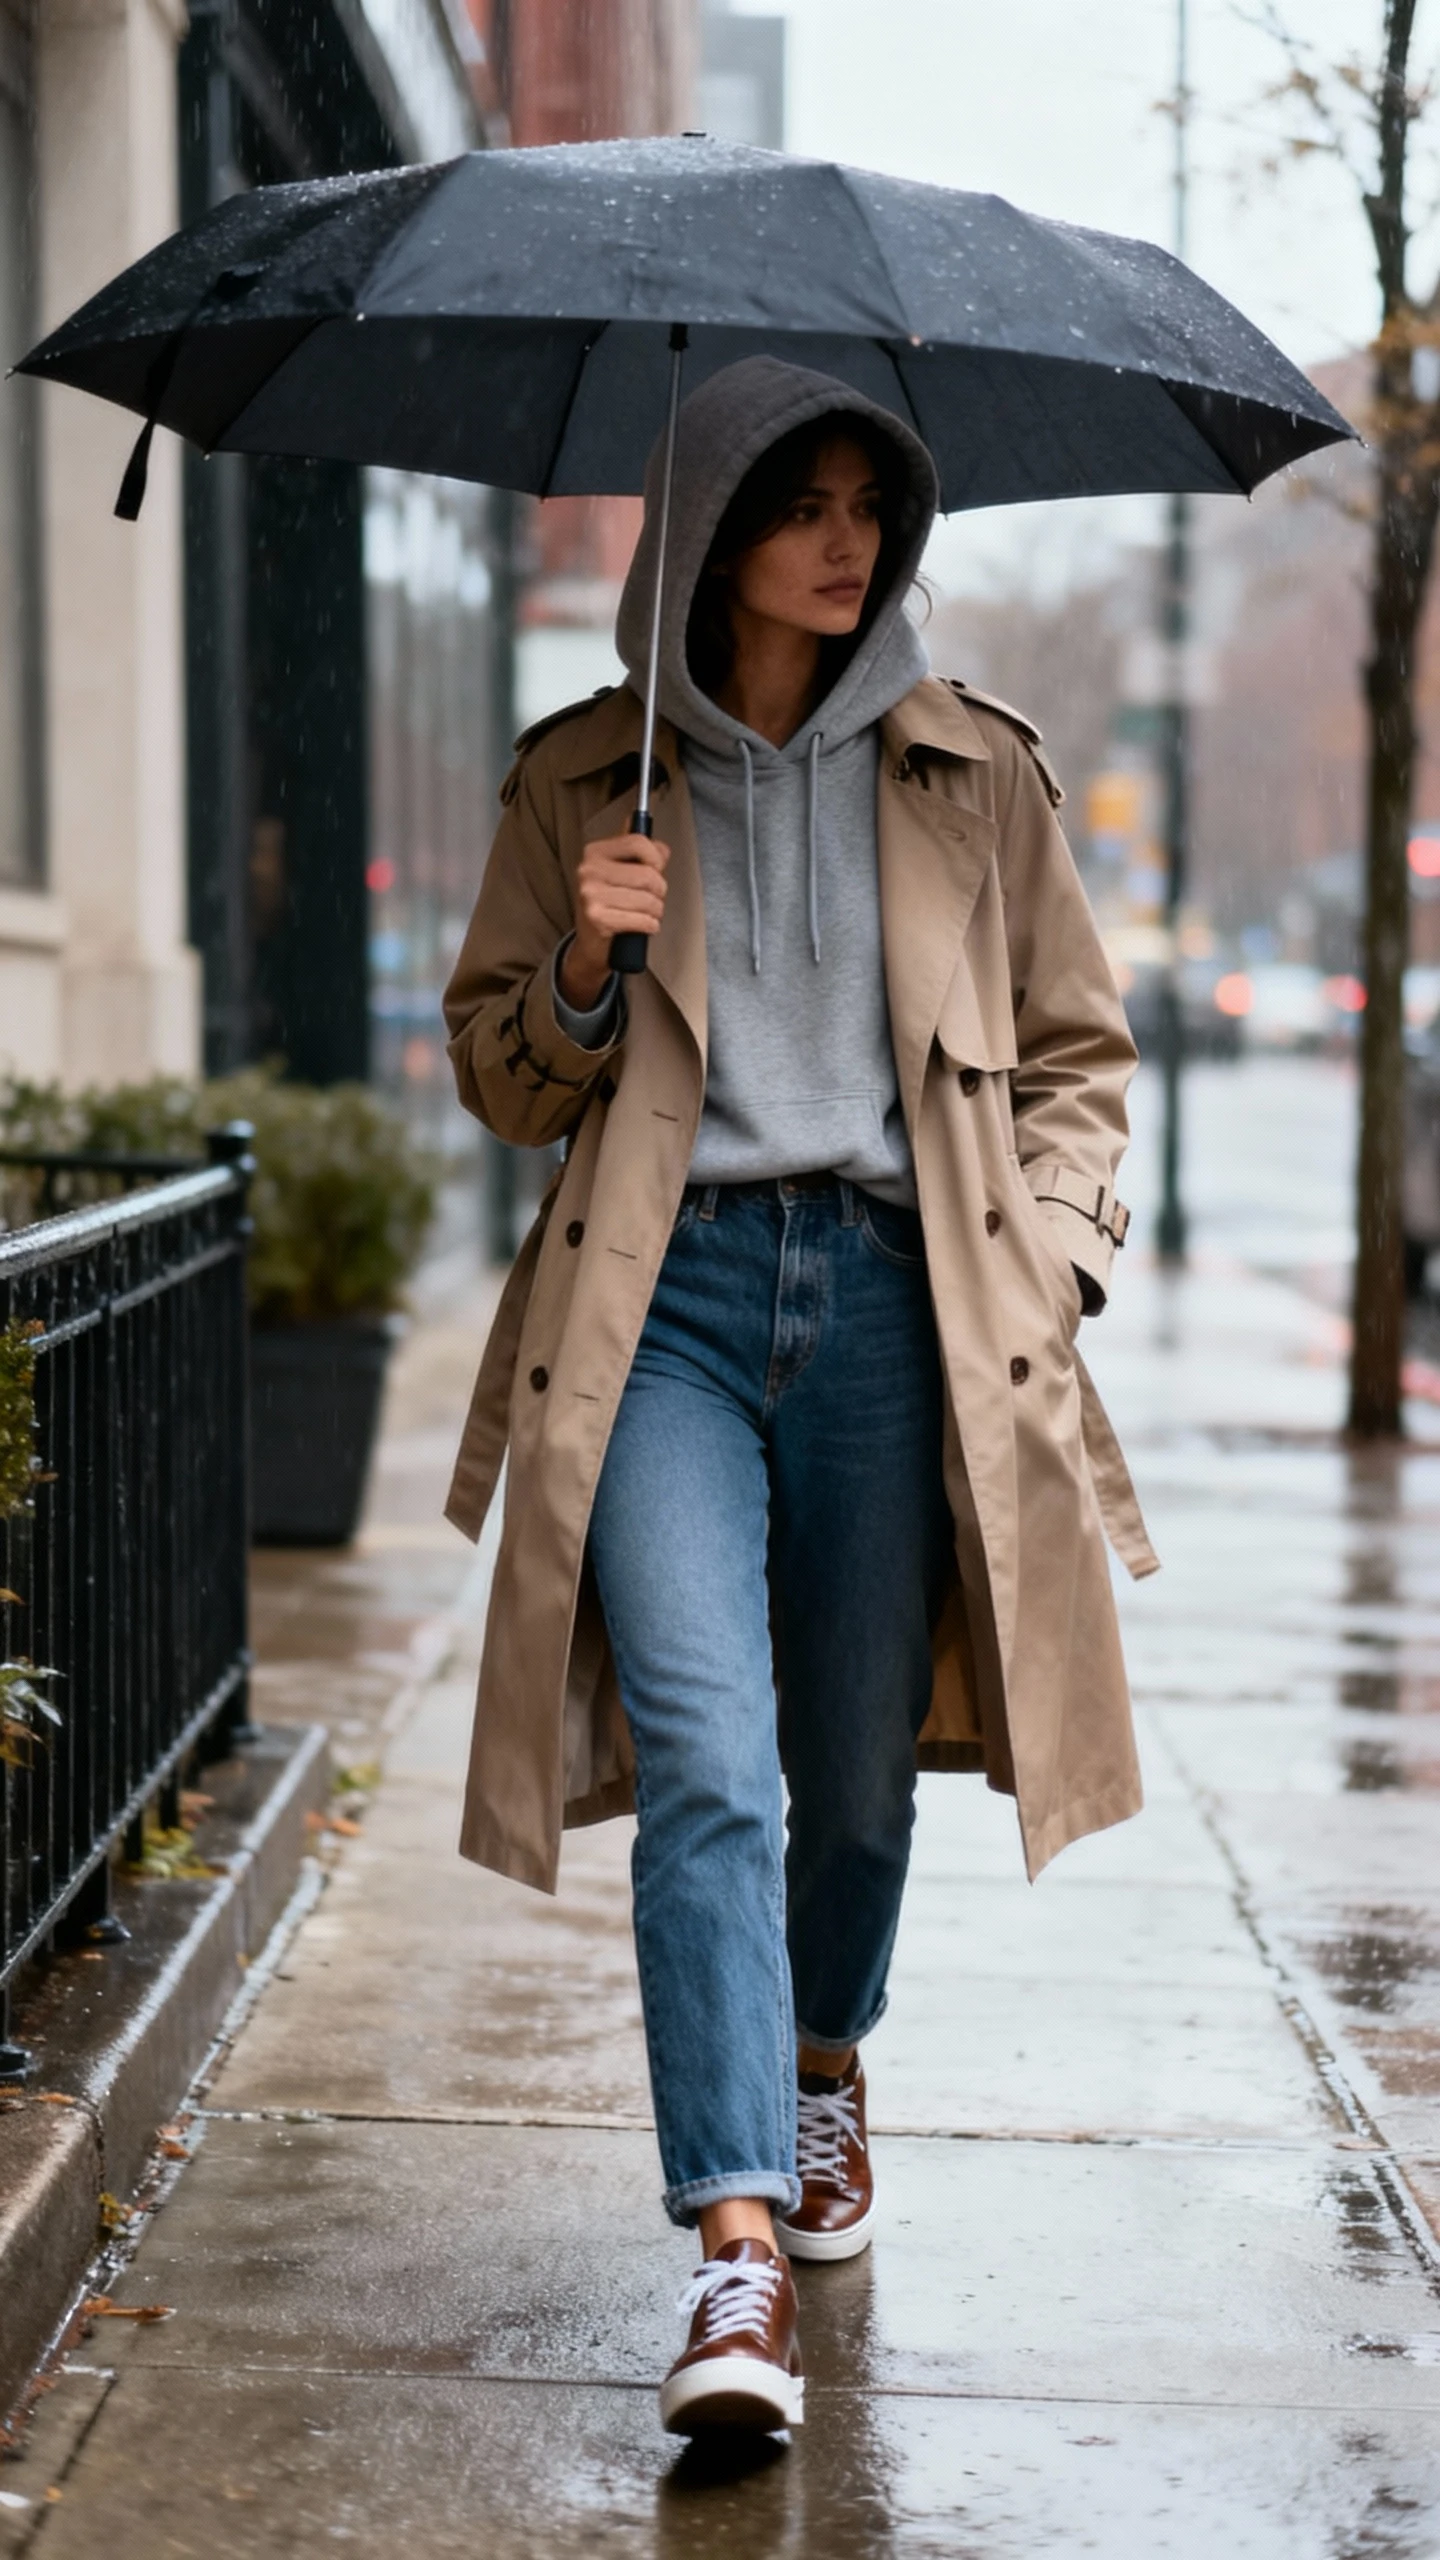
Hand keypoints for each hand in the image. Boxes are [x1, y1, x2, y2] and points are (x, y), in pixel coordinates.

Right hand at [560, 831, 669, 1008]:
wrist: (591, 940)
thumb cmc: (609, 902)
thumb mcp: (621, 871)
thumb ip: (641, 854)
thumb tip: (662, 849)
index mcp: (595, 852)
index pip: (638, 842)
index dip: (656, 858)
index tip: (657, 868)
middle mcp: (589, 870)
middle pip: (647, 874)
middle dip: (660, 890)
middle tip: (654, 897)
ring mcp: (591, 895)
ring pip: (647, 899)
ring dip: (656, 910)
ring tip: (649, 912)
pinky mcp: (597, 918)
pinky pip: (642, 919)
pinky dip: (650, 925)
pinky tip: (645, 924)